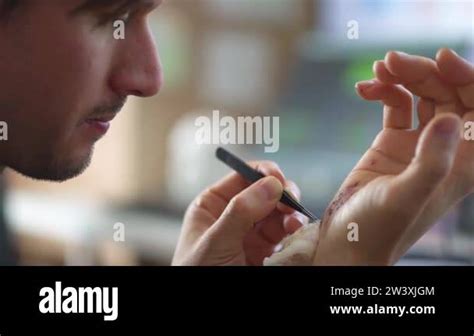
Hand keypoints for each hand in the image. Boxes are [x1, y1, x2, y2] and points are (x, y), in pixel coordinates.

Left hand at [172, 161, 304, 265]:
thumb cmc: (198, 273)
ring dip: (290, 213)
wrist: (207, 313)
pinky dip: (293, 230)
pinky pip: (283, 233)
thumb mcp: (215, 242)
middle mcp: (232, 215)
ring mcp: (249, 233)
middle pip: (264, 191)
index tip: (280, 180)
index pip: (242, 176)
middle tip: (292, 203)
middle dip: (282, 194)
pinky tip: (297, 232)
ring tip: (295, 224)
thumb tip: (270, 184)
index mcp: (212, 205)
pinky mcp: (263, 251)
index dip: (263, 173)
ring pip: (278, 212)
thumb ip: (240, 212)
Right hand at [312, 49, 470, 264]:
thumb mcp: (406, 198)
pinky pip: (396, 104)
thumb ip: (433, 161)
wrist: (345, 241)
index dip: (467, 77)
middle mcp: (446, 149)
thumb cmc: (378, 230)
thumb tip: (450, 118)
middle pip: (448, 93)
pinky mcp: (393, 142)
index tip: (441, 58)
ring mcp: (419, 144)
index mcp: (464, 163)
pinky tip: (364, 89)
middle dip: (424, 71)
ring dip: (402, 77)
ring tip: (378, 69)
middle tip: (392, 61)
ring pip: (422, 94)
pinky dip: (383, 91)